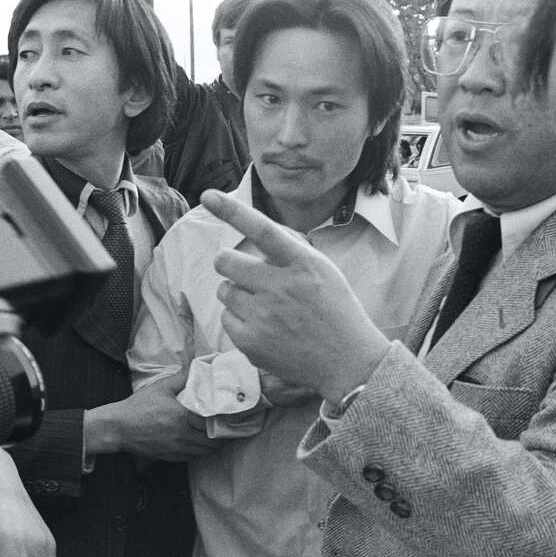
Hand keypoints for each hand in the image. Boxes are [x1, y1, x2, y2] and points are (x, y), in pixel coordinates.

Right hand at [92, 372, 220, 460]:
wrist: (119, 427)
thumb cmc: (138, 406)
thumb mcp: (160, 387)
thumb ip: (180, 378)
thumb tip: (194, 369)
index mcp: (182, 417)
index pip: (210, 424)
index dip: (222, 423)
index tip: (229, 419)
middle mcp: (182, 435)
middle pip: (210, 441)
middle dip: (221, 436)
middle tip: (226, 429)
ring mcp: (176, 448)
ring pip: (203, 452)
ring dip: (212, 446)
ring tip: (217, 438)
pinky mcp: (169, 456)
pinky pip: (191, 457)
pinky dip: (199, 452)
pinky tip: (200, 445)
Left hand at [202, 189, 391, 404]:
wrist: (347, 361)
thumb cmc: (334, 308)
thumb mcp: (322, 269)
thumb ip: (290, 249)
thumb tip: (256, 232)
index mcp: (302, 264)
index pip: (263, 230)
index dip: (233, 210)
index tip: (208, 195)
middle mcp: (281, 287)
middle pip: (225, 261)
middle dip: (229, 264)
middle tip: (247, 275)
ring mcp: (264, 316)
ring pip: (224, 290)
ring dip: (238, 294)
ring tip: (265, 307)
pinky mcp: (251, 342)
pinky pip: (226, 318)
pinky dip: (240, 321)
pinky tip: (264, 327)